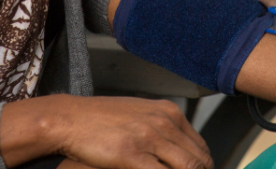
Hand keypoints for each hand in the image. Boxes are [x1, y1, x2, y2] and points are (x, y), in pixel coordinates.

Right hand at [4, 94, 211, 168]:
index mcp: (169, 112)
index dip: (204, 168)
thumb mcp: (141, 115)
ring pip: (187, 168)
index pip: (200, 147)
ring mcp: (148, 137)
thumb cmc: (103, 120)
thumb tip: (180, 151)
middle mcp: (164, 122)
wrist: (71, 118)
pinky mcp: (131, 154)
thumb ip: (163, 129)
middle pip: (198, 160)